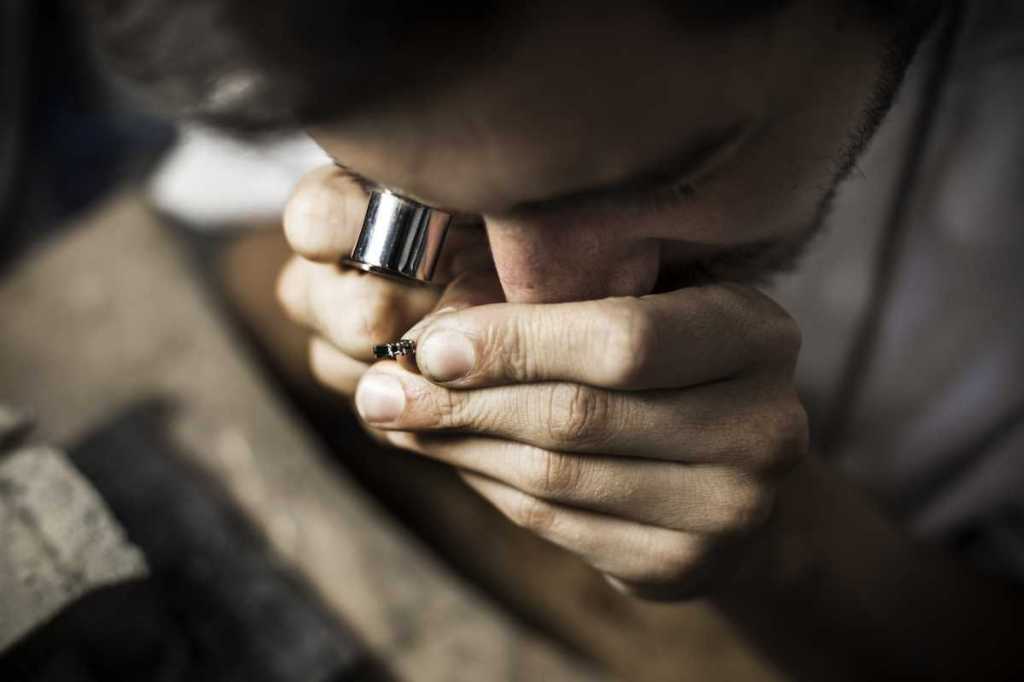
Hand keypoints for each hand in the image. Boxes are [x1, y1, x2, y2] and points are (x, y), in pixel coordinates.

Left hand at [278, 165, 808, 599]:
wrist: (739, 468)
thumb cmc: (674, 363)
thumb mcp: (646, 306)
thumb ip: (560, 309)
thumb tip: (429, 344)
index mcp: (756, 335)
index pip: (623, 341)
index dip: (515, 344)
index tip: (430, 346)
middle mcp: (762, 425)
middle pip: (579, 415)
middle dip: (463, 402)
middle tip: (379, 390)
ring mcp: (729, 508)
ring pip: (557, 477)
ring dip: (460, 447)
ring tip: (395, 419)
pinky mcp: (682, 565)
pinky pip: (556, 525)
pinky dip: (489, 487)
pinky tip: (450, 456)